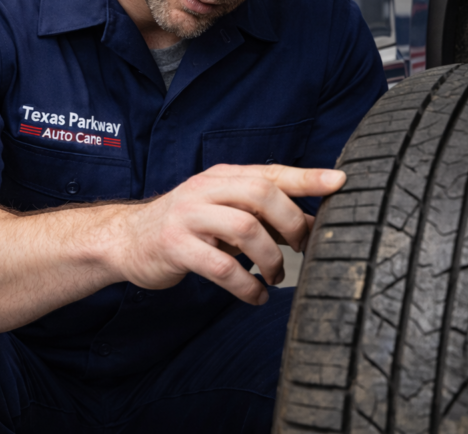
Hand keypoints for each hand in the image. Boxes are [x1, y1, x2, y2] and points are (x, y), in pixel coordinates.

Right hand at [113, 164, 344, 304]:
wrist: (127, 239)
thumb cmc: (185, 226)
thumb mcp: (223, 211)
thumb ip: (262, 214)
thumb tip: (311, 225)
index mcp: (222, 177)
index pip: (271, 173)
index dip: (307, 177)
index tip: (340, 182)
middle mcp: (205, 190)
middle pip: (261, 195)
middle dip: (291, 224)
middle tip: (303, 248)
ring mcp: (188, 217)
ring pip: (245, 229)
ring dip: (271, 259)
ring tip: (276, 276)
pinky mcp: (175, 247)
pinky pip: (222, 268)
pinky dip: (248, 287)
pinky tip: (256, 296)